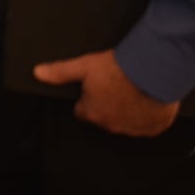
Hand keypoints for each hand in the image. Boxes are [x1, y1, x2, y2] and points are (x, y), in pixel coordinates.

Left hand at [33, 49, 179, 136]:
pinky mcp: (155, 127)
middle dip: (107, 104)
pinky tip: (147, 98)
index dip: (87, 98)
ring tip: (131, 89)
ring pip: (126, 121)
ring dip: (127, 110)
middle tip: (114, 85)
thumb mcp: (84, 66)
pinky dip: (147, 114)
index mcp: (92, 113)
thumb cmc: (120, 69)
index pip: (82, 111)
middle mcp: (112, 125)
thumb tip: (39, 73)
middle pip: (104, 116)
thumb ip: (60, 72)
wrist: (154, 70)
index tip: (94, 88)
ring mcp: (135, 128)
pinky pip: (148, 124)